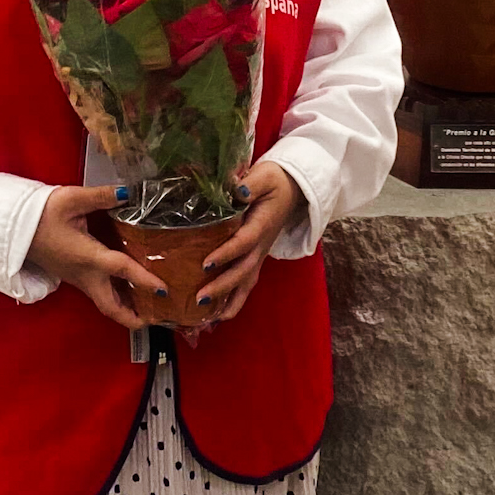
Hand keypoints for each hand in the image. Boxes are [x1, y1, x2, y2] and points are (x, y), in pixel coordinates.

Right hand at [26, 184, 162, 331]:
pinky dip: (114, 298)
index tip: (164, 289)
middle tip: (155, 319)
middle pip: (110, 306)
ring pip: (103, 302)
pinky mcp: (71, 276)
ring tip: (147, 310)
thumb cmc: (39, 214)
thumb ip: (101, 196)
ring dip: (124, 309)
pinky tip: (126, 290)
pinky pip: (96, 293)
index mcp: (87, 256)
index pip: (121, 269)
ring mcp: (76, 278)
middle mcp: (84, 274)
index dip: (144, 279)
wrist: (10, 228)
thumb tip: (129, 192)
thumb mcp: (70, 199)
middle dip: (132, 317)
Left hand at [194, 160, 303, 323]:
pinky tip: (218, 315)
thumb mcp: (264, 175)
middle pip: (244, 270)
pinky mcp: (257, 258)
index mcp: (261, 224)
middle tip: (200, 298)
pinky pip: (247, 283)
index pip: (244, 242)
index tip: (206, 264)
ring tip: (210, 319)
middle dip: (223, 286)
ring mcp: (260, 254)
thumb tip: (237, 190)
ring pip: (247, 283)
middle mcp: (262, 245)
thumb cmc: (275, 181)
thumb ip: (250, 183)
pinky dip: (234, 301)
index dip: (226, 254)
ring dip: (230, 301)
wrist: (294, 188)